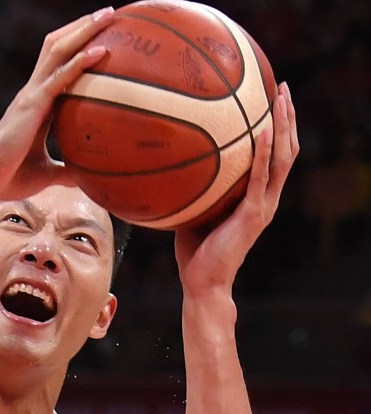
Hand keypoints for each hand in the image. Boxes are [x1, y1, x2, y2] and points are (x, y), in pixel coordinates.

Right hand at [0, 7, 114, 201]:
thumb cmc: (8, 177)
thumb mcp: (45, 173)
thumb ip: (66, 173)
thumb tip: (87, 181)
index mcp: (37, 104)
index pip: (59, 64)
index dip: (77, 45)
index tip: (103, 35)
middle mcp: (33, 92)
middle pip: (58, 46)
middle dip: (83, 26)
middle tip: (110, 13)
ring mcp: (31, 95)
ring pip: (58, 51)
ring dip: (84, 31)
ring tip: (108, 16)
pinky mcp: (31, 106)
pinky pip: (59, 78)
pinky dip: (80, 63)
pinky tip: (100, 51)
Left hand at [175, 82, 299, 295]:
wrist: (202, 283)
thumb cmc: (193, 251)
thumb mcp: (193, 209)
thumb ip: (193, 187)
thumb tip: (169, 161)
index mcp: (255, 197)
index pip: (274, 156)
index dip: (278, 128)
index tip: (271, 100)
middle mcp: (266, 198)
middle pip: (286, 150)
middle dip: (288, 117)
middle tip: (284, 87)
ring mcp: (262, 206)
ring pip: (283, 159)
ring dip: (285, 126)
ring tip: (282, 97)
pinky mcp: (253, 214)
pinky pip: (260, 177)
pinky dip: (263, 152)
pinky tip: (263, 129)